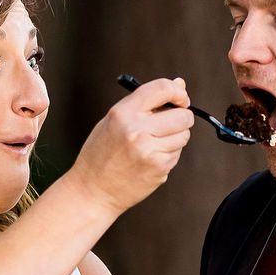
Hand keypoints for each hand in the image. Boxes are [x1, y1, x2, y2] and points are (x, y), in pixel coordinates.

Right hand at [69, 78, 193, 213]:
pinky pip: (176, 154)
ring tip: (153, 144)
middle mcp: (137, 130)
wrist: (92, 191)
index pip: (162, 88)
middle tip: (172, 123)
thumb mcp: (115, 121)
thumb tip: (180, 83)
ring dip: (175, 137)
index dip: (178, 91)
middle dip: (182, 117)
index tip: (180, 99)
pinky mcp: (158, 168)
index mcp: (123, 113)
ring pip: (183, 135)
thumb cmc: (102, 153)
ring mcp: (149, 151)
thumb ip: (146, 103)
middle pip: (182, 115)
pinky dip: (168, 154)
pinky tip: (149, 160)